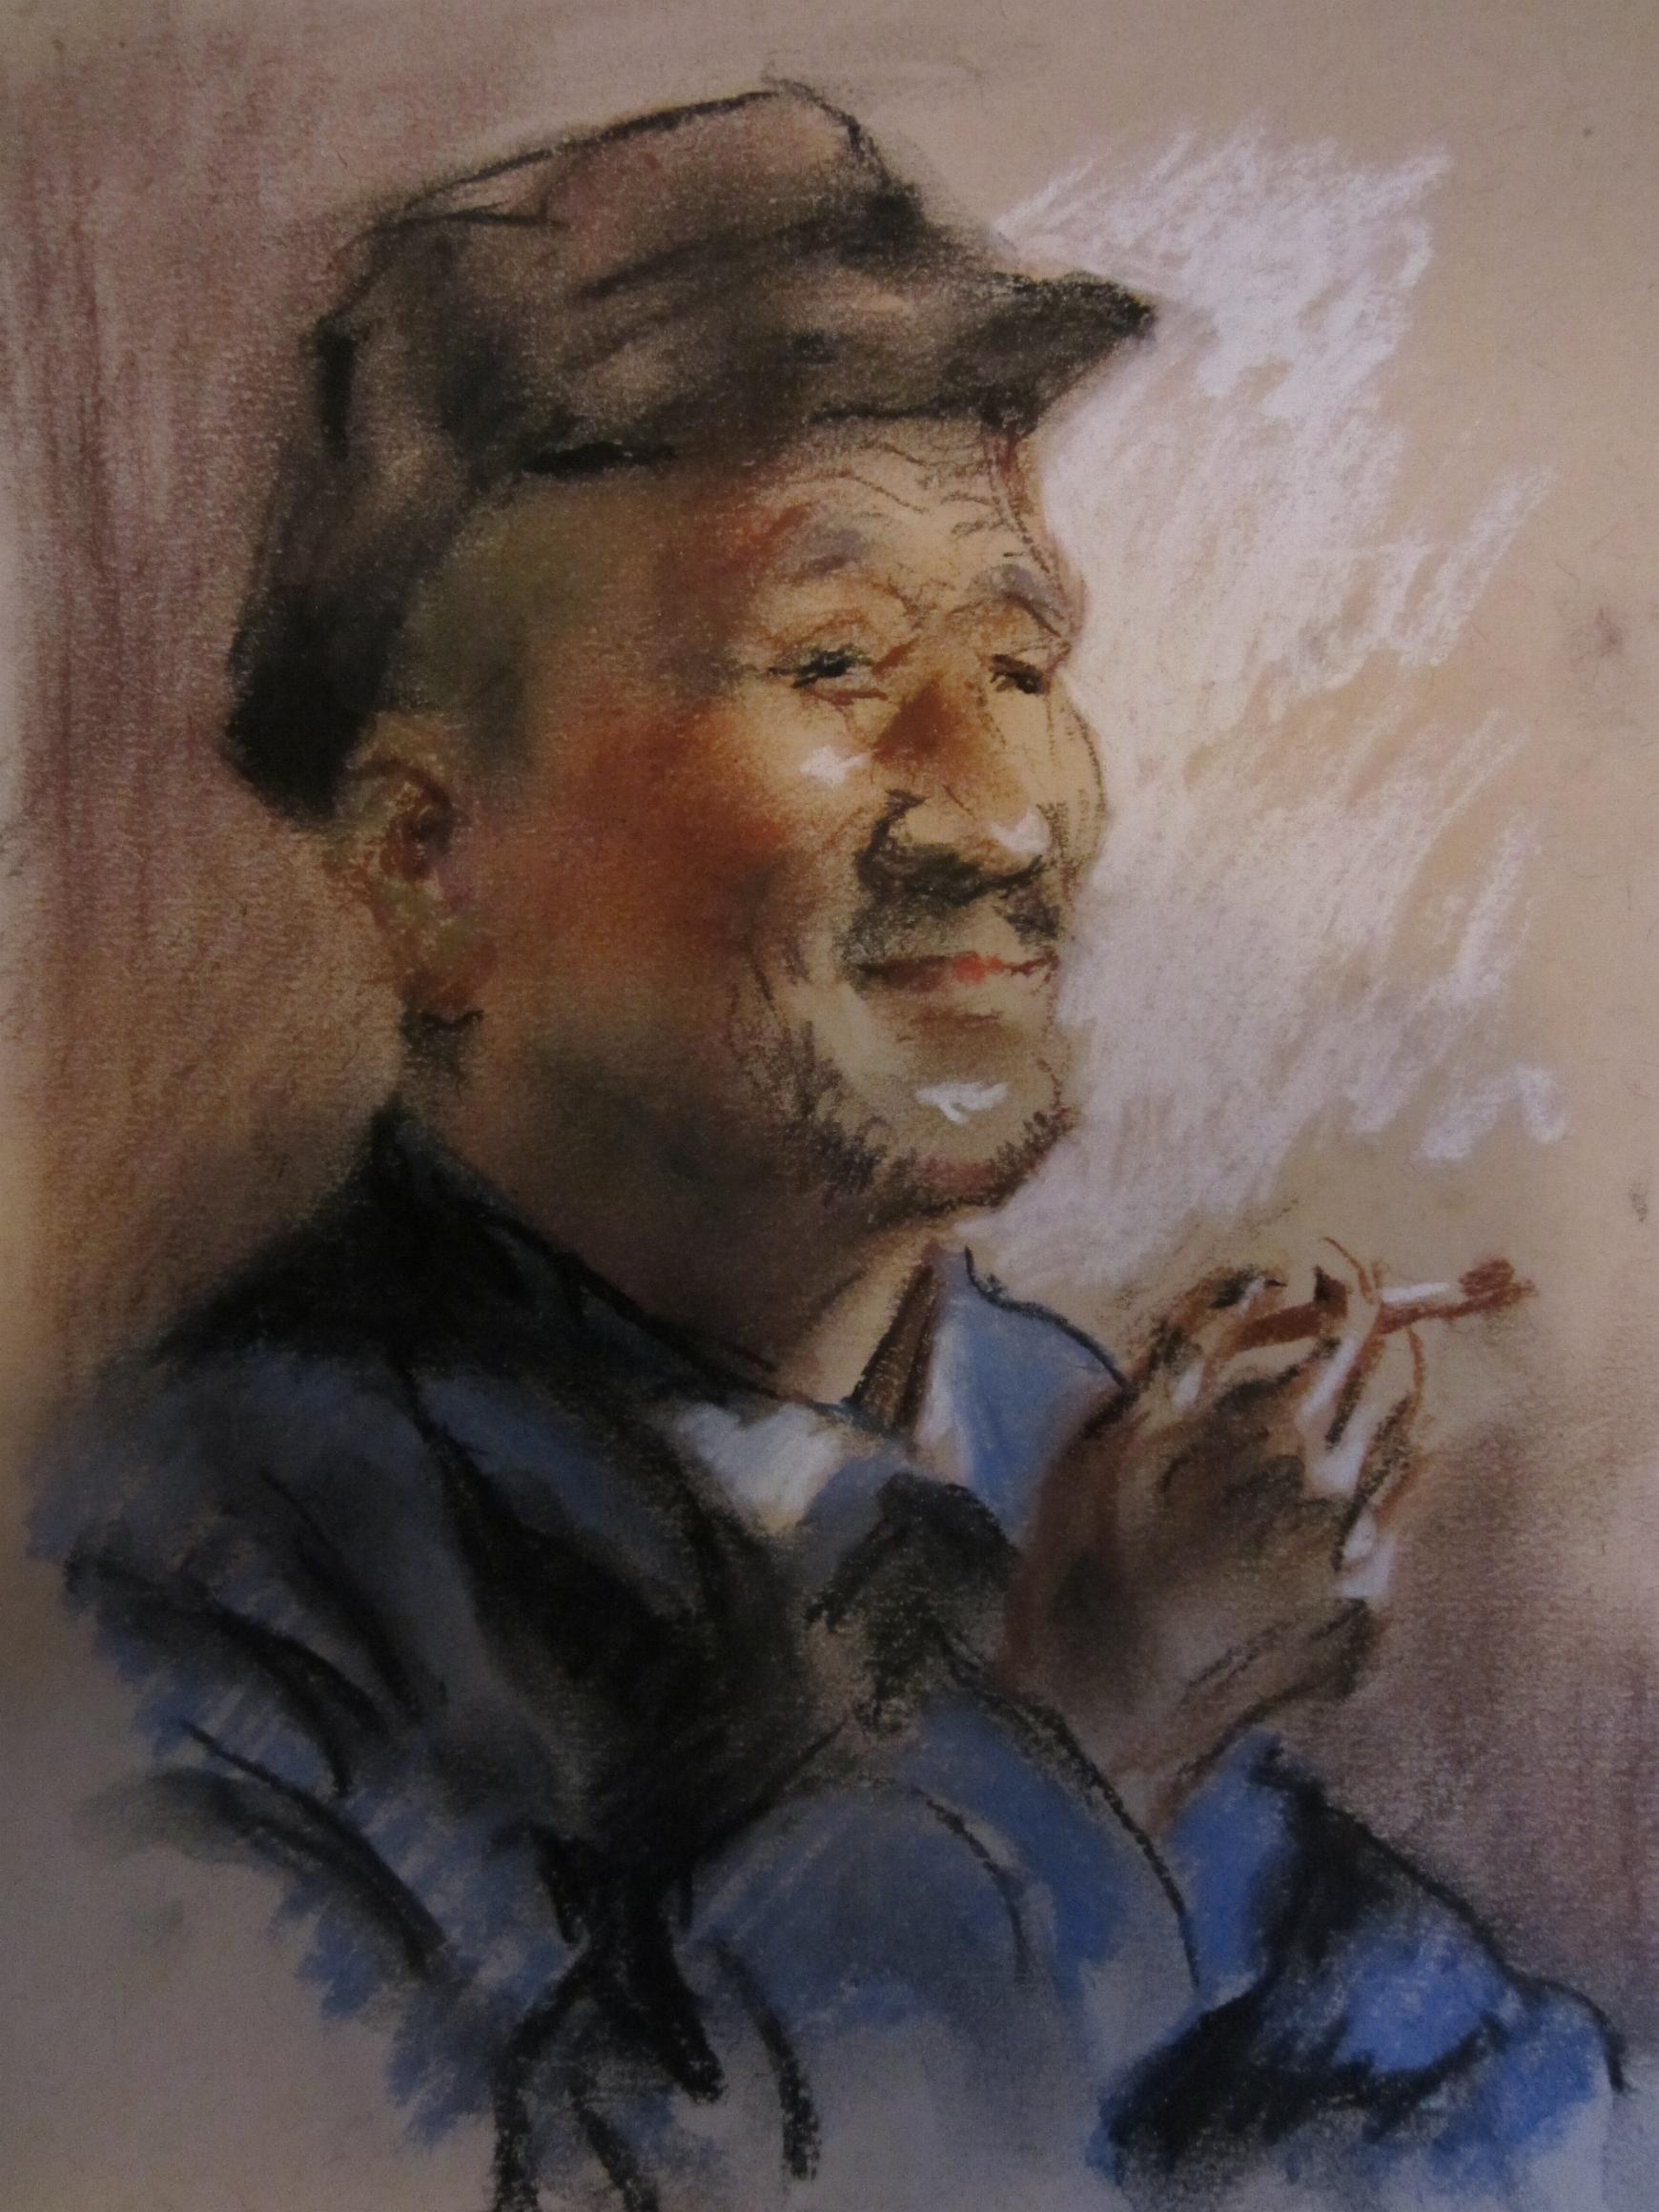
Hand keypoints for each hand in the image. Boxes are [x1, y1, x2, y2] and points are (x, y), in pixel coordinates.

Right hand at [1002, 1243, 1429, 1831]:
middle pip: (1388, 1381)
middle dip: (1354, 1352)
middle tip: (1302, 1352)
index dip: (1342, 1291)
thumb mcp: (1113, 1431)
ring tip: (1287, 1440)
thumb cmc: (1087, 1560)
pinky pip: (1387, 1531)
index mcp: (1281, 1436)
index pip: (1351, 1326)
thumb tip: (1262, 1273)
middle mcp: (1345, 1496)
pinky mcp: (1368, 1623)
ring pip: (1402, 1452)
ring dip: (1366, 1420)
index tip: (1319, 1277)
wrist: (1101, 1721)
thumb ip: (1192, 1339)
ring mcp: (1364, 1566)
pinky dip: (1357, 1501)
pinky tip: (1282, 1524)